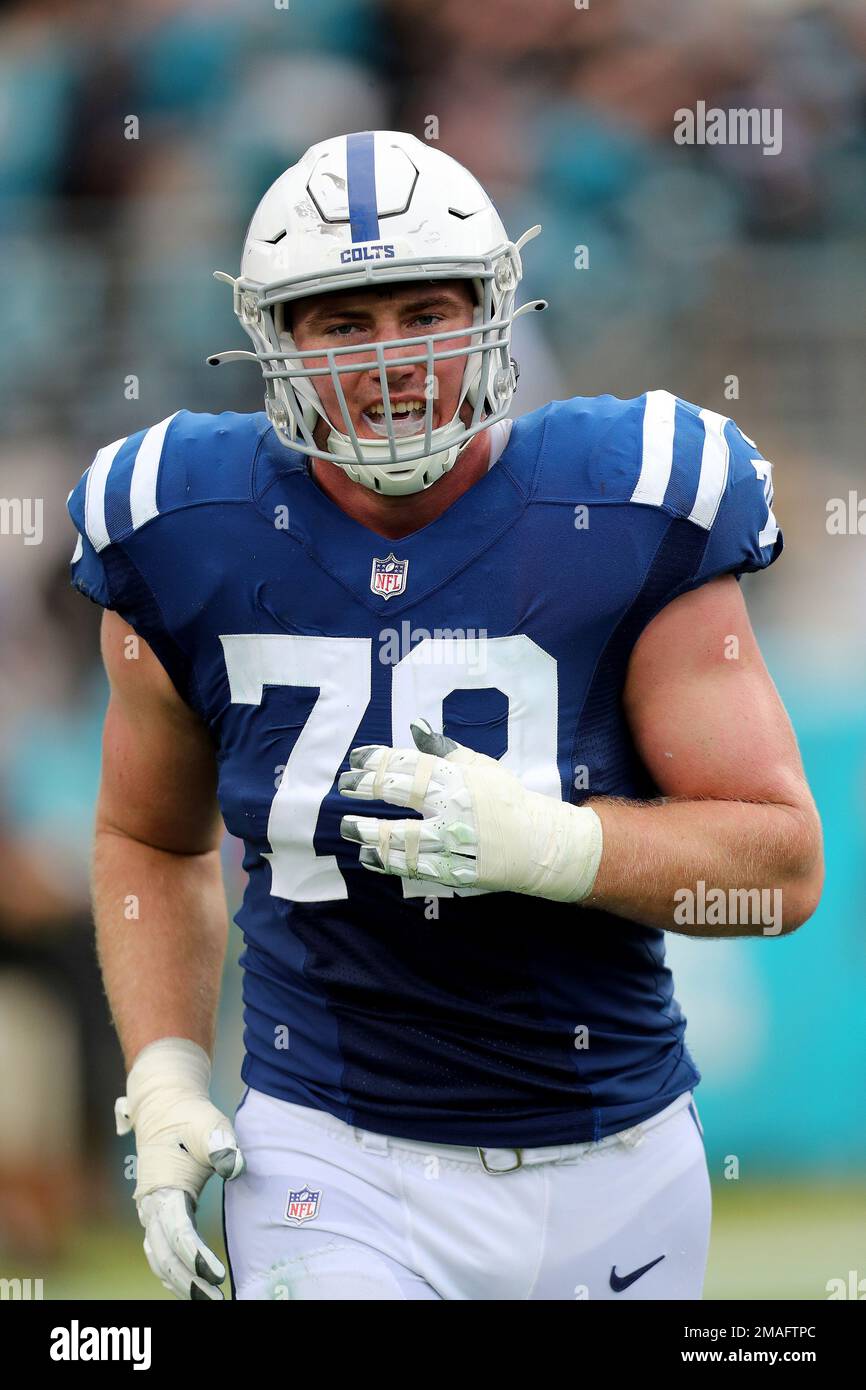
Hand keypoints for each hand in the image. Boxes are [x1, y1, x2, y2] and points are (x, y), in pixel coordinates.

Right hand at [115, 1037, 244, 1300]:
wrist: (166, 1109)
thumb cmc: (191, 1117)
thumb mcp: (208, 1123)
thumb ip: (220, 1142)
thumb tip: (234, 1163)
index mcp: (162, 1187)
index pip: (176, 1231)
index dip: (195, 1255)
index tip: (217, 1273)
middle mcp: (151, 1206)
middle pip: (165, 1255)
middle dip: (189, 1281)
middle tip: (216, 1298)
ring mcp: (151, 1213)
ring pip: (160, 1259)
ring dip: (181, 1282)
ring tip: (209, 1299)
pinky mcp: (158, 1215)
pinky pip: (160, 1253)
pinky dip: (172, 1273)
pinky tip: (191, 1286)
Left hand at [339, 718, 602, 901]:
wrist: (539, 844)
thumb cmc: (506, 800)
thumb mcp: (481, 767)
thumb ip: (444, 750)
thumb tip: (415, 726)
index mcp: (460, 779)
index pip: (411, 765)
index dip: (378, 761)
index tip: (355, 760)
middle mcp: (454, 808)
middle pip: (402, 794)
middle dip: (367, 788)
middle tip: (344, 786)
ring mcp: (454, 842)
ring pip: (404, 836)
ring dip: (372, 833)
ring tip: (350, 829)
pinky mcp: (454, 870)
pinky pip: (414, 867)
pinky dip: (388, 862)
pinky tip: (368, 856)